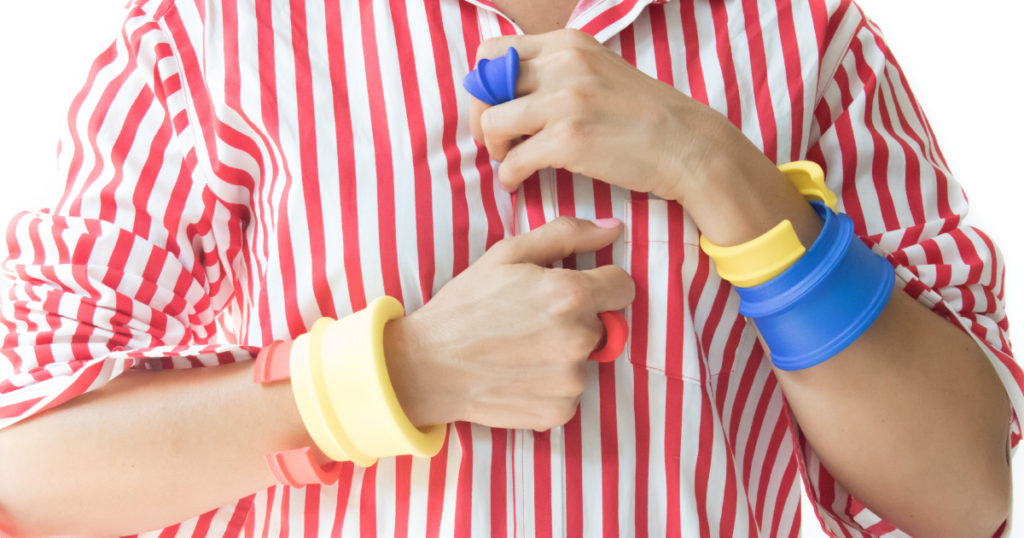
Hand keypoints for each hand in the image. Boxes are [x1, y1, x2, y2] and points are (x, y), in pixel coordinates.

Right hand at [384, 217, 634, 430]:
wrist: (427, 366)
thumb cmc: (466, 306)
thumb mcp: (508, 255)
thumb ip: (566, 235)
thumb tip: (614, 227)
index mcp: (570, 295)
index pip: (623, 287)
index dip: (600, 283)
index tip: (573, 289)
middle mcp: (579, 340)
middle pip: (603, 324)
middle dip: (577, 320)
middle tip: (532, 321)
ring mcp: (571, 381)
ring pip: (587, 360)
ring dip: (564, 355)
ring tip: (521, 350)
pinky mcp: (560, 412)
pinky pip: (571, 392)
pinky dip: (552, 385)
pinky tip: (519, 375)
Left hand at [468, 29, 764, 203]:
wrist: (687, 146)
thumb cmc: (642, 116)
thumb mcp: (599, 71)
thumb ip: (557, 71)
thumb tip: (509, 88)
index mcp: (567, 43)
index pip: (493, 52)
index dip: (485, 84)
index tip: (497, 107)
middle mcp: (563, 64)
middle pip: (485, 86)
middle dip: (481, 117)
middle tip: (497, 140)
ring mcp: (565, 101)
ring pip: (492, 124)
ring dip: (493, 148)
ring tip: (509, 161)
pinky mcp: (568, 140)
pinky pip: (513, 161)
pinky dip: (509, 176)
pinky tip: (518, 183)